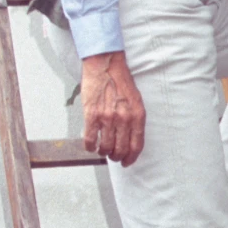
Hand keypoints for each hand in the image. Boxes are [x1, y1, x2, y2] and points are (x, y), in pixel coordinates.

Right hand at [81, 52, 145, 166]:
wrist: (105, 65)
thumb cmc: (120, 81)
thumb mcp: (136, 101)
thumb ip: (134, 119)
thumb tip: (130, 139)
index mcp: (137, 116)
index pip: (136, 145)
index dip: (131, 158)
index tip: (127, 162)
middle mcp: (124, 119)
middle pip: (120, 149)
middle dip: (116, 157)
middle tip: (113, 156)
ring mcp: (107, 118)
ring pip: (105, 147)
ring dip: (103, 152)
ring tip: (102, 149)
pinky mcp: (91, 115)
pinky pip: (90, 139)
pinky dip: (89, 146)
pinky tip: (90, 145)